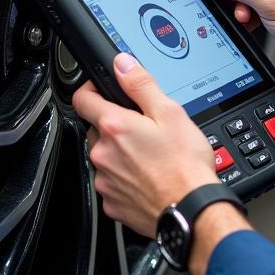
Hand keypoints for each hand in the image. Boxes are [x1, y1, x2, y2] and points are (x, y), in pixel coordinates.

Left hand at [72, 53, 218, 236]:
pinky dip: (125, 178)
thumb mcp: (170, 113)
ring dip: (120, 153)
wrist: (191, 210)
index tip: (102, 89)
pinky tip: (149, 176)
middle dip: (115, 126)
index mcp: (115, 127)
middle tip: (145, 129)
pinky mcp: (112, 203)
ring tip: (151, 156)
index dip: (91, 89)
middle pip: (97, 129)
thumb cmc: (184, 165)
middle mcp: (103, 154)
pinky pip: (112, 183)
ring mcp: (105, 181)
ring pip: (105, 157)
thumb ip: (141, 85)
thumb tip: (122, 64)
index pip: (83, 99)